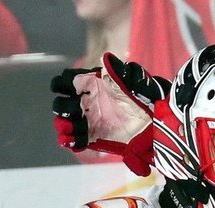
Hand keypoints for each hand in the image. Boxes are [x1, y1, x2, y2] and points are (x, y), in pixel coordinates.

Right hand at [51, 53, 168, 175]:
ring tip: (73, 128)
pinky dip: (70, 141)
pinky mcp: (92, 137)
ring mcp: (87, 120)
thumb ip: (118, 70)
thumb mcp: (132, 81)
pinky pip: (74, 140)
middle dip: (63, 107)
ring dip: (64, 125)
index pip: (65, 81)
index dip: (61, 84)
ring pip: (64, 122)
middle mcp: (85, 102)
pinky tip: (74, 140)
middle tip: (75, 110)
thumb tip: (106, 58)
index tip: (69, 88)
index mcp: (90, 85)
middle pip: (61, 103)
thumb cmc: (142, 97)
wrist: (153, 122)